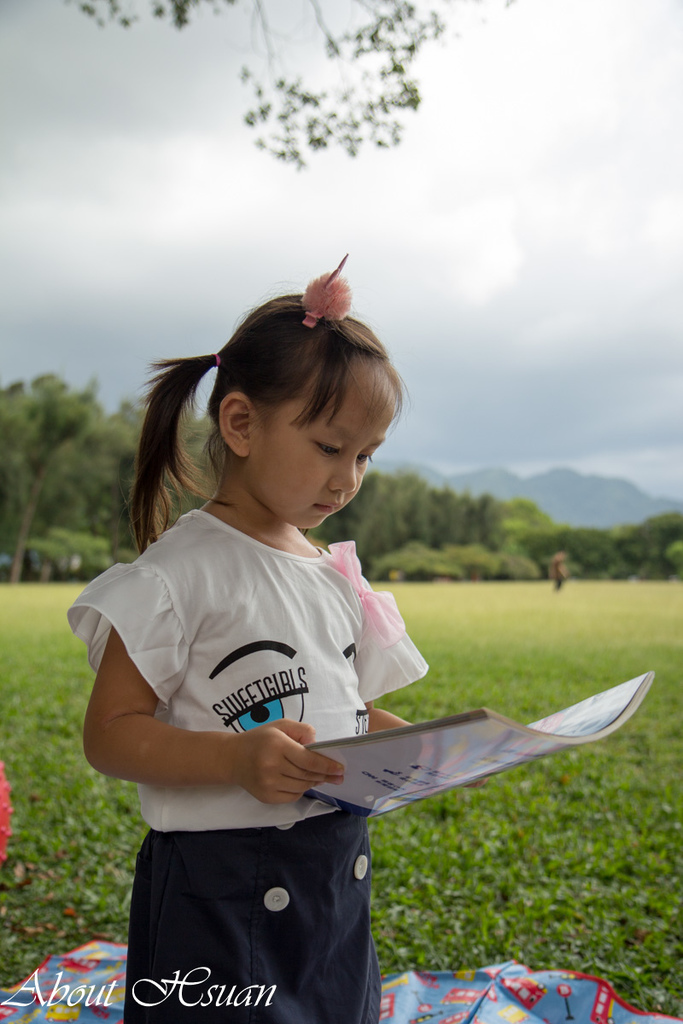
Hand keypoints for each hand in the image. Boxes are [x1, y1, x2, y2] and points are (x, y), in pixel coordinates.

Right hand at [230, 719, 344, 803]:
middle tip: (337, 775)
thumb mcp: (280, 726)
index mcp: (277, 745)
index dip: (327, 765)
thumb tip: (318, 745)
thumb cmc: (260, 739)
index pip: (308, 760)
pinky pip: (292, 796)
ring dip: (314, 782)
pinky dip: (301, 790)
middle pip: (307, 775)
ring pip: (302, 787)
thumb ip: (302, 730)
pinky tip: (302, 782)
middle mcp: (272, 766)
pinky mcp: (266, 797)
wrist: (232, 758)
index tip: (340, 768)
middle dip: (325, 775)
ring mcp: (268, 784)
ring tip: (320, 777)